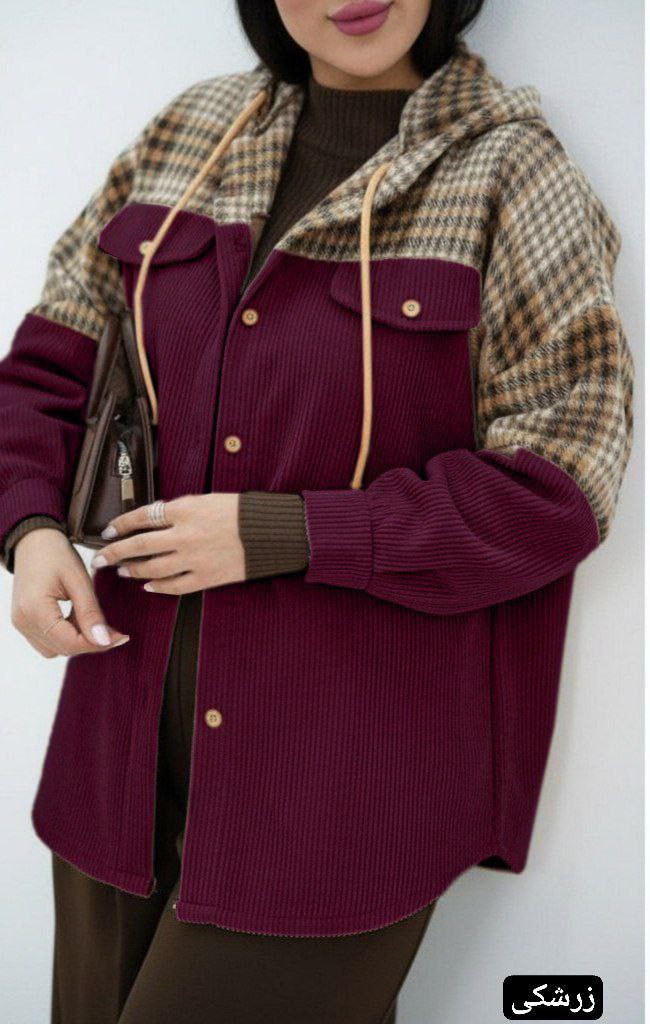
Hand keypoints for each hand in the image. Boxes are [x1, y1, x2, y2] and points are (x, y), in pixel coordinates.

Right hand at [11, 528, 129, 657]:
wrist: (33, 540)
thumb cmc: (56, 554)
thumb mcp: (79, 580)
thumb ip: (90, 613)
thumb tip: (104, 641)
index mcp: (35, 610)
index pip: (70, 643)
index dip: (98, 643)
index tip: (122, 636)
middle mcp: (23, 622)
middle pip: (63, 648)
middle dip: (91, 642)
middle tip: (115, 631)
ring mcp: (21, 624)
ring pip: (56, 648)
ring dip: (78, 640)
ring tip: (93, 619)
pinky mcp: (24, 622)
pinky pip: (48, 640)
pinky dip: (66, 635)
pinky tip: (78, 617)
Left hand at [93, 493, 244, 594]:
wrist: (269, 532)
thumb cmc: (240, 512)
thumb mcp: (206, 500)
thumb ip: (179, 510)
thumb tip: (153, 520)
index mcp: (185, 510)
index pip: (142, 516)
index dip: (121, 525)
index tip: (108, 531)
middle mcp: (185, 535)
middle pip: (139, 545)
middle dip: (115, 553)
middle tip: (101, 558)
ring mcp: (194, 558)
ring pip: (153, 568)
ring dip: (134, 570)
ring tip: (123, 571)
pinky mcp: (206, 577)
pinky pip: (174, 586)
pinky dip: (158, 587)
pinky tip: (148, 586)